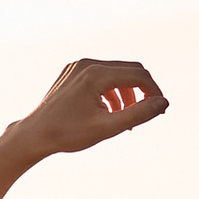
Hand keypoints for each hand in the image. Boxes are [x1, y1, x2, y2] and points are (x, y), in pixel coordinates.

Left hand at [20, 59, 166, 158]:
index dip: (154, 92)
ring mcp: (78, 66)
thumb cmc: (68, 134)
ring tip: (128, 119)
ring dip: (128, 93)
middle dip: (143, 91)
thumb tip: (163, 103)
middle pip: (130, 70)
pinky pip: (102, 76)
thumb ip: (138, 114)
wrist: (34, 135)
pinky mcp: (73, 72)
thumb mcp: (107, 128)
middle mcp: (87, 63)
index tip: (161, 111)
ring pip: (116, 73)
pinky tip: (111, 112)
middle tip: (150, 114)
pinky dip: (112, 91)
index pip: (139, 75)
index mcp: (96, 74)